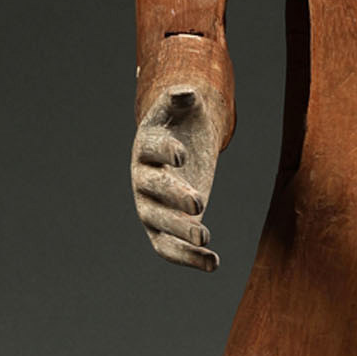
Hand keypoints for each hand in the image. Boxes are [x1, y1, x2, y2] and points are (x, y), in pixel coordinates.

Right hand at [131, 83, 223, 270]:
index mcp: (146, 147)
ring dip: (181, 233)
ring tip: (206, 236)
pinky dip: (188, 258)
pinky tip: (214, 263)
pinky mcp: (162, 229)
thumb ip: (183, 99)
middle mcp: (143, 179)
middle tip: (200, 201)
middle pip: (154, 190)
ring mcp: (150, 206)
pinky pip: (168, 248)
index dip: (165, 151)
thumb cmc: (182, 124)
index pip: (151, 150)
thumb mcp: (184, 107)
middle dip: (175, 196)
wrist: (182, 148)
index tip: (183, 155)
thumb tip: (186, 92)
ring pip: (159, 224)